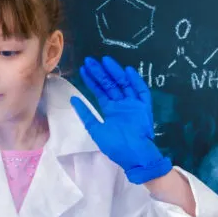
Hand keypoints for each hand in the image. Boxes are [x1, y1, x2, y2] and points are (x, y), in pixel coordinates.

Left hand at [70, 56, 171, 183]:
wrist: (134, 156)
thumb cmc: (115, 146)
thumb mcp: (96, 130)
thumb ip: (86, 114)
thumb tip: (73, 99)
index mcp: (111, 110)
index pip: (100, 91)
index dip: (92, 80)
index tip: (84, 69)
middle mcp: (122, 104)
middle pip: (110, 84)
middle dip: (100, 73)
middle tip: (90, 60)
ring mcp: (133, 104)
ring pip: (124, 84)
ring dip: (115, 72)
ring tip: (105, 61)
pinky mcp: (144, 107)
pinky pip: (141, 92)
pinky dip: (136, 82)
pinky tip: (127, 71)